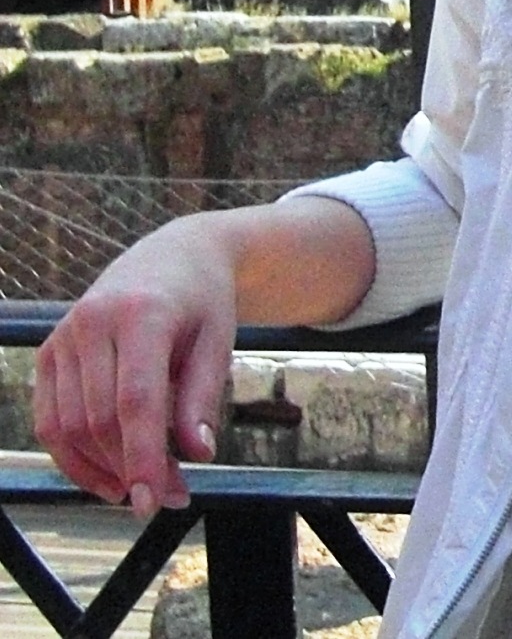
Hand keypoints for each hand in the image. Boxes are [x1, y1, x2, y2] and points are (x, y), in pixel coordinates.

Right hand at [33, 195, 373, 518]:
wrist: (175, 256)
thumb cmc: (204, 299)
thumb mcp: (219, 339)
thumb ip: (203, 395)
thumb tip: (199, 453)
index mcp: (142, 313)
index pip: (135, 400)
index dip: (142, 456)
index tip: (154, 501)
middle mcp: (92, 322)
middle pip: (100, 419)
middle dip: (131, 468)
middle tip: (168, 496)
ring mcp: (63, 336)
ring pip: (68, 427)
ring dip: (102, 470)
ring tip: (143, 488)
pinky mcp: (48, 352)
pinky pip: (49, 420)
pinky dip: (73, 456)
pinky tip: (107, 474)